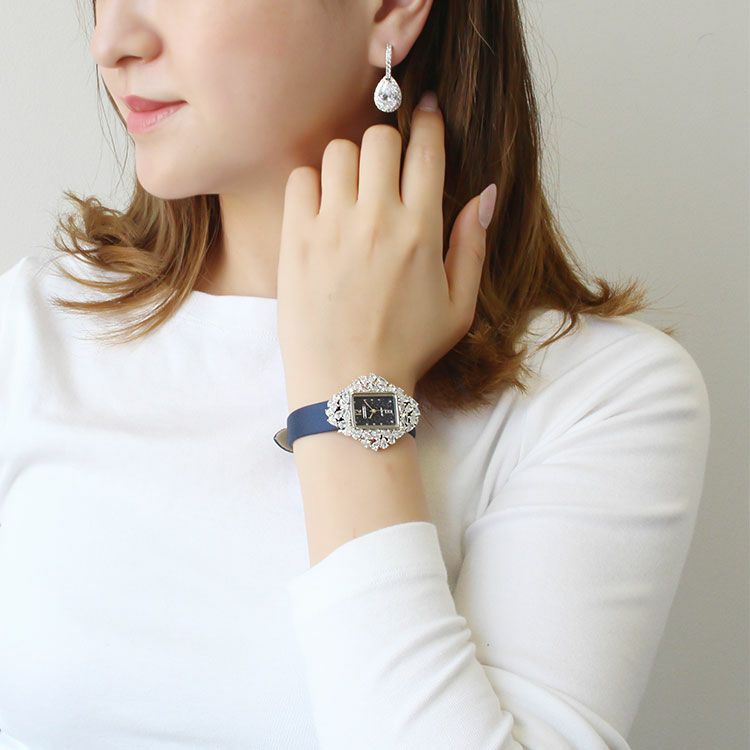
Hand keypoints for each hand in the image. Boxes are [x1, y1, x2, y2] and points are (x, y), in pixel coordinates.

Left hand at [277, 90, 496, 411]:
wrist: (348, 386)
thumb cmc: (407, 350)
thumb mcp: (459, 307)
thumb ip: (473, 246)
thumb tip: (485, 194)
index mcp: (421, 232)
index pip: (426, 149)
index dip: (428, 122)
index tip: (425, 112)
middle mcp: (377, 220)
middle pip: (379, 138)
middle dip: (386, 145)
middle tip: (385, 170)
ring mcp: (332, 228)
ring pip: (338, 152)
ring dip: (349, 164)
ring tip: (351, 193)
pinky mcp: (296, 241)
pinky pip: (300, 179)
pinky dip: (312, 184)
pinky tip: (322, 210)